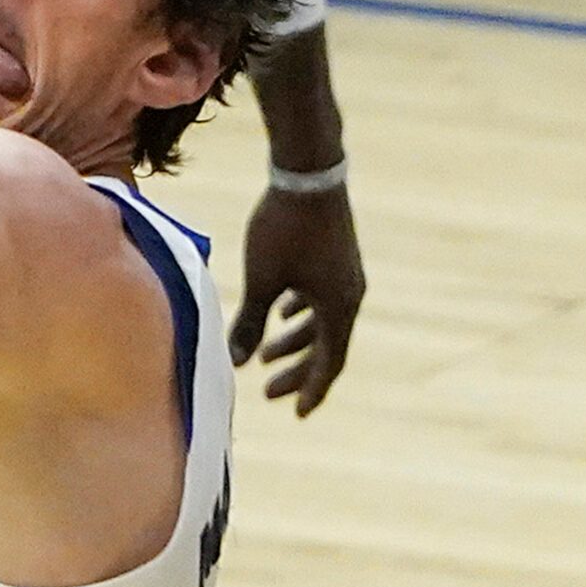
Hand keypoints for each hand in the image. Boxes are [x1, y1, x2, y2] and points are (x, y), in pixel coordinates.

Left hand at [231, 183, 364, 414]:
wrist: (307, 173)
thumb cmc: (283, 229)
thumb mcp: (262, 279)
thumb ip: (250, 322)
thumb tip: (236, 363)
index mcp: (339, 307)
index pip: (329, 363)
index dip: (311, 390)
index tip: (295, 413)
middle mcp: (348, 295)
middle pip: (325, 345)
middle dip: (295, 370)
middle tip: (266, 392)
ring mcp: (343, 274)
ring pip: (320, 319)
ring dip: (294, 340)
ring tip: (264, 357)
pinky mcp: (333, 256)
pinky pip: (319, 295)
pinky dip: (300, 311)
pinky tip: (280, 313)